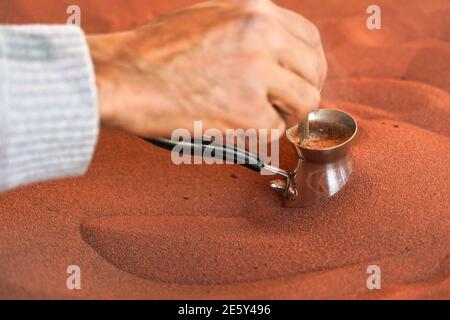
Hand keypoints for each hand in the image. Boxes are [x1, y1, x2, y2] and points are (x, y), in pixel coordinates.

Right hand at [87, 0, 326, 138]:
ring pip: (305, 103)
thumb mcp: (210, 18)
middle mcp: (263, 38)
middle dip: (304, 92)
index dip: (310, 65)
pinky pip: (275, 129)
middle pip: (314, 72)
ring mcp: (257, 75)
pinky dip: (260, 133)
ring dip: (287, 115)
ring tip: (258, 116)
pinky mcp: (247, 112)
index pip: (310, 40)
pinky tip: (234, 125)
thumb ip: (251, 31)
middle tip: (286, 107)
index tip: (301, 80)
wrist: (122, 76)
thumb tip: (279, 54)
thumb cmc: (156, 52)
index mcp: (256, 12)